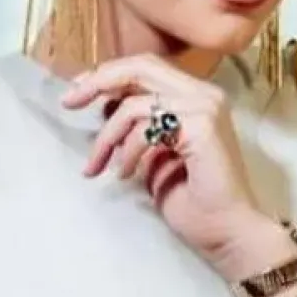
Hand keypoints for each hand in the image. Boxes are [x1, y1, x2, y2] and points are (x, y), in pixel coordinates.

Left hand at [61, 54, 296, 280]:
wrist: (228, 230)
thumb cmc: (193, 198)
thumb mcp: (153, 152)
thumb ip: (136, 125)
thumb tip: (103, 103)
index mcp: (195, 94)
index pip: (145, 66)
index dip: (107, 74)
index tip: (77, 90)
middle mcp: (204, 93)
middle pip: (139, 67)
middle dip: (97, 82)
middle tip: (68, 102)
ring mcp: (205, 106)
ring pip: (134, 103)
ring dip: (106, 137)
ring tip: (96, 165)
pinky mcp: (202, 125)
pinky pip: (146, 128)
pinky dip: (127, 151)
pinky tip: (126, 174)